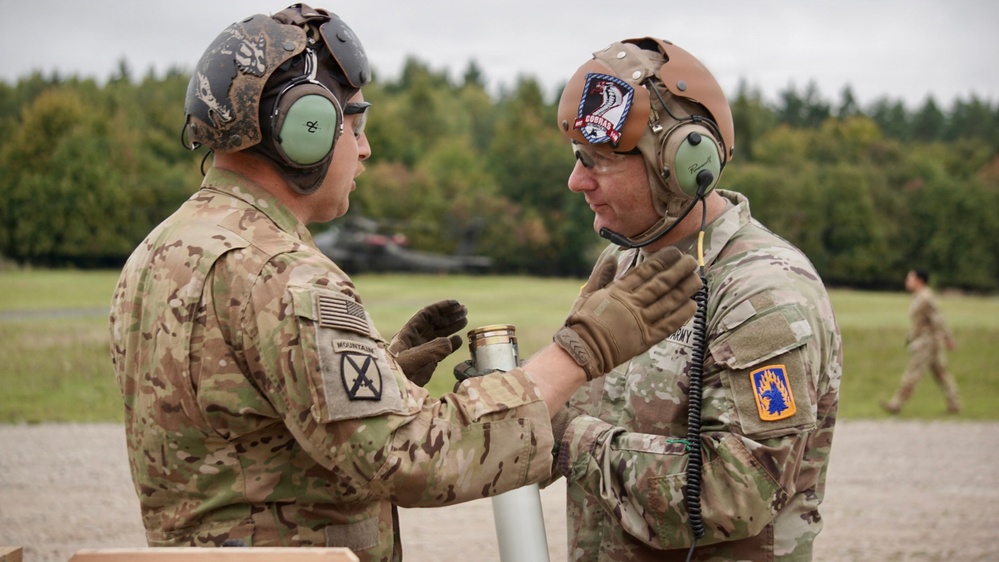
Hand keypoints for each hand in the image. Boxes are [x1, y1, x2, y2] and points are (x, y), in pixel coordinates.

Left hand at [389, 300, 467, 385]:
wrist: (390, 394)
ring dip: (451, 327)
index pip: (426, 316)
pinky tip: (459, 340)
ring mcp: (422, 352)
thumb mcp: (412, 360)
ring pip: (439, 335)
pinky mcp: (427, 364)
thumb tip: (450, 341)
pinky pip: (441, 350)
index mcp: (407, 334)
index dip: (441, 308)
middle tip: (465, 310)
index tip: (456, 304)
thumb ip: (432, 350)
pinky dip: (451, 345)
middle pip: (434, 323)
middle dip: (449, 315)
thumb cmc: (396, 375)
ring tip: (465, 320)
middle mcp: (415, 340)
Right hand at [554, 247, 700, 379]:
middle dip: (679, 270)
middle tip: (691, 261)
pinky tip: (692, 305)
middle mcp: (632, 304)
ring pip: (669, 301)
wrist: (582, 350)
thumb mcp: (587, 293)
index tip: (675, 252)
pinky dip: (682, 315)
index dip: (663, 260)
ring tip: (697, 279)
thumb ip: (601, 274)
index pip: (645, 271)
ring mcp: (640, 321)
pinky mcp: (646, 339)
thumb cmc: (582, 321)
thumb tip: (611, 257)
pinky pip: (669, 325)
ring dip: (685, 289)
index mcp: (618, 291)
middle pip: (662, 283)